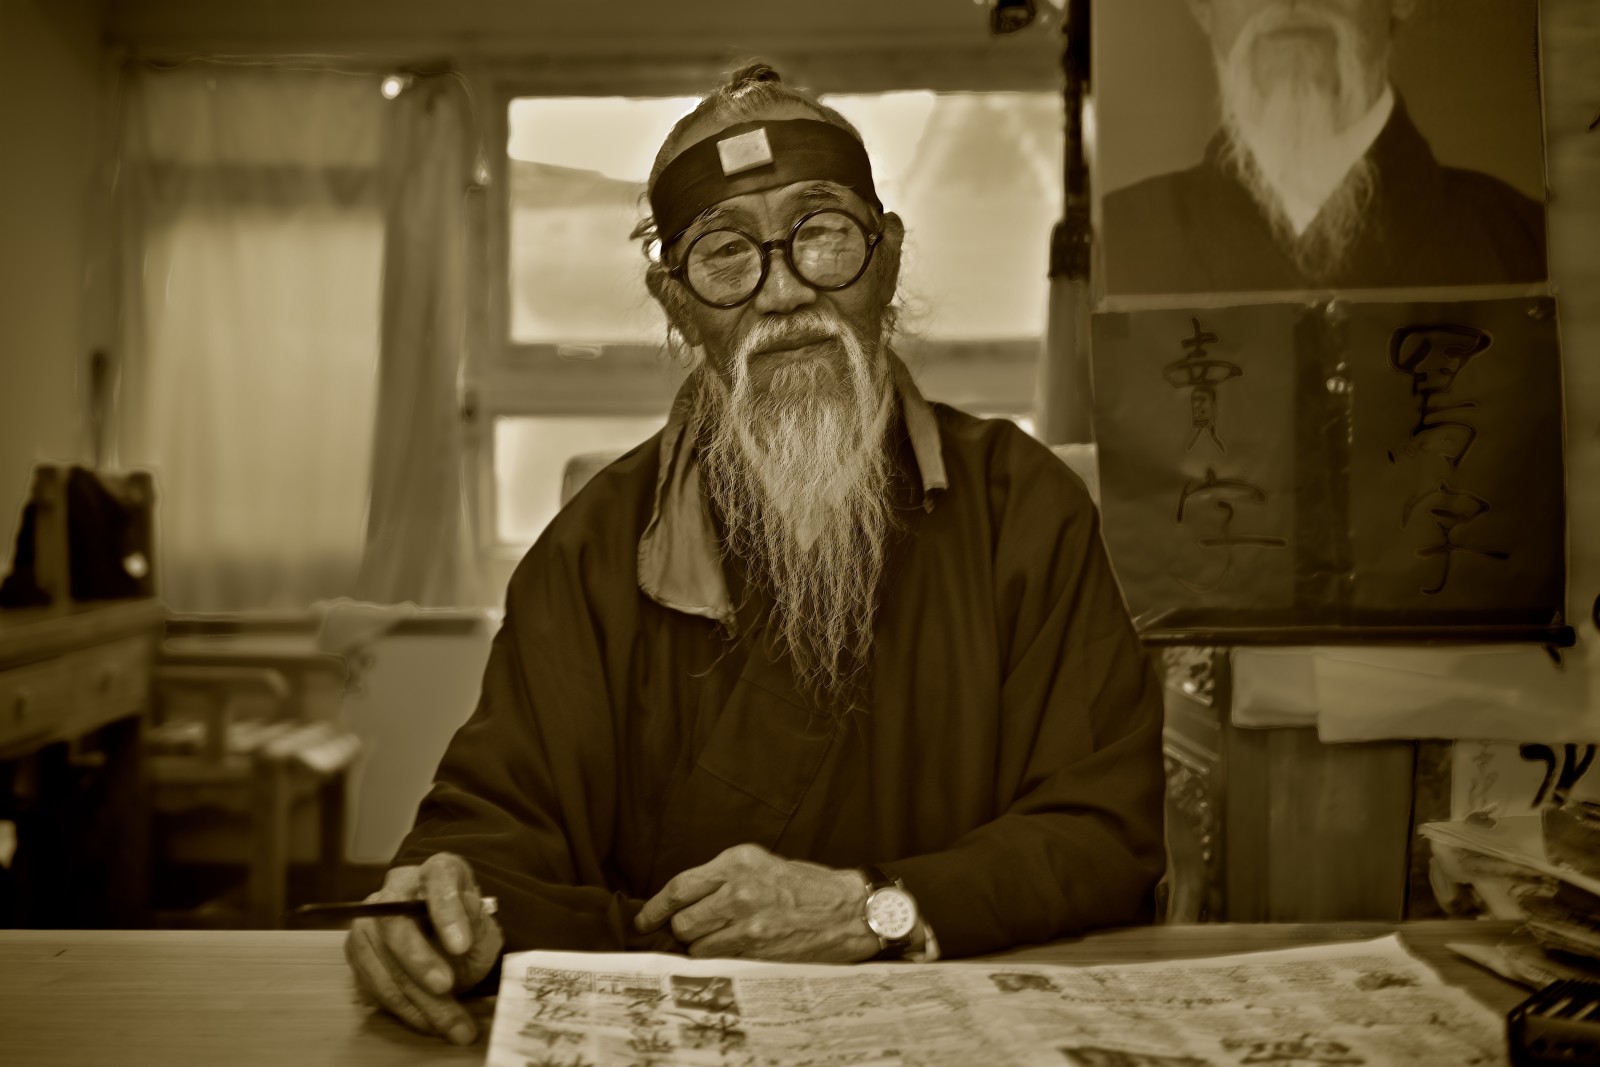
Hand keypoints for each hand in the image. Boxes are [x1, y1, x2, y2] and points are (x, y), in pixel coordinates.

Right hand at [343, 852, 503, 1044]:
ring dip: (416, 998)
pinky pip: (372, 983)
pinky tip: (428, 1022)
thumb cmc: (468, 928)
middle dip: (420, 962)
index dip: (447, 913)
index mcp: (438, 870)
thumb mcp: (485, 925)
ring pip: (382, 960)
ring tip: (450, 1023)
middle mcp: (397, 889)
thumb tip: (464, 923)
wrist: (449, 942)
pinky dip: (402, 1008)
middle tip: (446, 988)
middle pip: (396, 924)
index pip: (439, 881)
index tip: (461, 945)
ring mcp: (371, 919)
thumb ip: (477, 921)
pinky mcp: (357, 951)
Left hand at [635, 843, 878, 960]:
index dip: (656, 907)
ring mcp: (748, 921)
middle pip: (683, 920)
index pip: (680, 886)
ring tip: (724, 940)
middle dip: (684, 931)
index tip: (644, 920)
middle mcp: (739, 888)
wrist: (847, 909)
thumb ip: (723, 878)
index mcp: (737, 861)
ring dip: (702, 948)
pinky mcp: (758, 948)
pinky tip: (736, 951)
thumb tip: (682, 903)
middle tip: (696, 932)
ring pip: (697, 945)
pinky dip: (720, 960)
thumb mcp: (761, 865)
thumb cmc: (804, 887)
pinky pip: (719, 960)